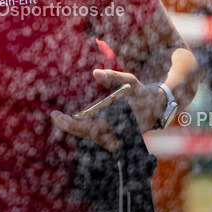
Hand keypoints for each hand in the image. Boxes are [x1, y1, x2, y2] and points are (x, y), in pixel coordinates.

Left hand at [50, 69, 164, 151]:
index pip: (92, 128)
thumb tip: (95, 74)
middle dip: (70, 127)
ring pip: (91, 137)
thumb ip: (114, 77)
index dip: (72, 125)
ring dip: (75, 129)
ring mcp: (116, 137)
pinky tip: (72, 122)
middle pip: (88, 135)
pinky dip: (84, 130)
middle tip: (54, 115)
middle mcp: (117, 133)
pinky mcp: (115, 137)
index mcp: (119, 121)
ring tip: (59, 118)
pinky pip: (96, 136)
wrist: (157, 107)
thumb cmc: (141, 92)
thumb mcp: (130, 80)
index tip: (58, 117)